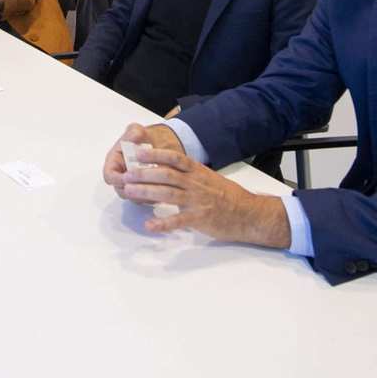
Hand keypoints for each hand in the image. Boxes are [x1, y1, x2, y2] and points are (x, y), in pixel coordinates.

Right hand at [102, 123, 183, 199]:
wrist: (156, 143)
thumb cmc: (143, 138)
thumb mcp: (137, 131)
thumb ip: (134, 132)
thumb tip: (135, 135)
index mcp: (114, 162)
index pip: (109, 176)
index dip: (117, 179)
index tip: (129, 177)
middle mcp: (121, 176)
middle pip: (121, 190)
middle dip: (134, 190)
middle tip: (146, 187)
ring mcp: (132, 184)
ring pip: (134, 197)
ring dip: (144, 196)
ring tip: (157, 189)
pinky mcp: (143, 190)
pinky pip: (145, 199)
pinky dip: (152, 198)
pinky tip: (163, 192)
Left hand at [120, 147, 290, 247]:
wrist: (250, 214)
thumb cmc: (227, 196)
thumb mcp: (208, 179)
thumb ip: (189, 175)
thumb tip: (164, 170)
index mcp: (198, 171)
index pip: (174, 158)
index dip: (155, 154)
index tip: (138, 152)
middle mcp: (196, 183)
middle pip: (166, 175)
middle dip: (144, 174)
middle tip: (126, 175)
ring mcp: (198, 200)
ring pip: (168, 193)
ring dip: (147, 192)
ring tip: (130, 192)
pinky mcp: (201, 218)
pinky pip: (179, 220)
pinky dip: (163, 223)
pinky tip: (149, 225)